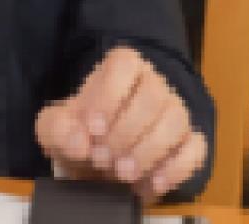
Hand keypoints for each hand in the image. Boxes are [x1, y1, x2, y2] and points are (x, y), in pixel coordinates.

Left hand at [35, 47, 206, 201]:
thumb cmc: (78, 135)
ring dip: (148, 151)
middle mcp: (152, 85)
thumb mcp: (53, 130)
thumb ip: (57, 129)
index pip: (124, 65)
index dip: (109, 95)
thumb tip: (79, 141)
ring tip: (122, 173)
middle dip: (125, 132)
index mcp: (119, 70)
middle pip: (153, 94)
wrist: (96, 163)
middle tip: (102, 158)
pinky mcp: (187, 143)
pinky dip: (175, 169)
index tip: (92, 129)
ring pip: (176, 120)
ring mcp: (174, 113)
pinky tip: (150, 183)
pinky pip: (195, 149)